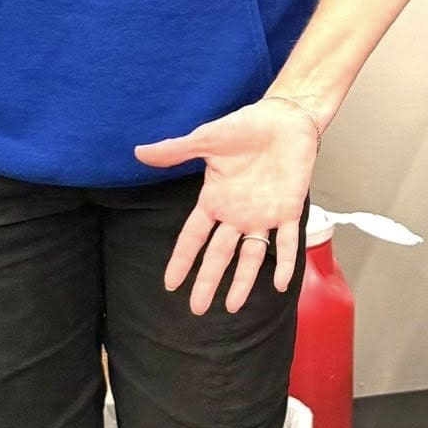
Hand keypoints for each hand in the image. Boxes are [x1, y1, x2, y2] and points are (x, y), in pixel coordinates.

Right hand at [135, 98, 321, 314]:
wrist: (283, 119)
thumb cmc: (244, 127)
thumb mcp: (206, 139)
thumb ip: (176, 150)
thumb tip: (139, 152)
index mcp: (215, 200)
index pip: (193, 237)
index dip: (182, 260)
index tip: (169, 284)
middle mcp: (237, 214)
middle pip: (218, 254)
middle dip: (207, 281)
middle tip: (197, 309)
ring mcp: (263, 215)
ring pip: (251, 255)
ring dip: (242, 281)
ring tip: (233, 306)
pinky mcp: (288, 210)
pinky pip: (287, 241)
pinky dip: (285, 262)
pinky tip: (280, 284)